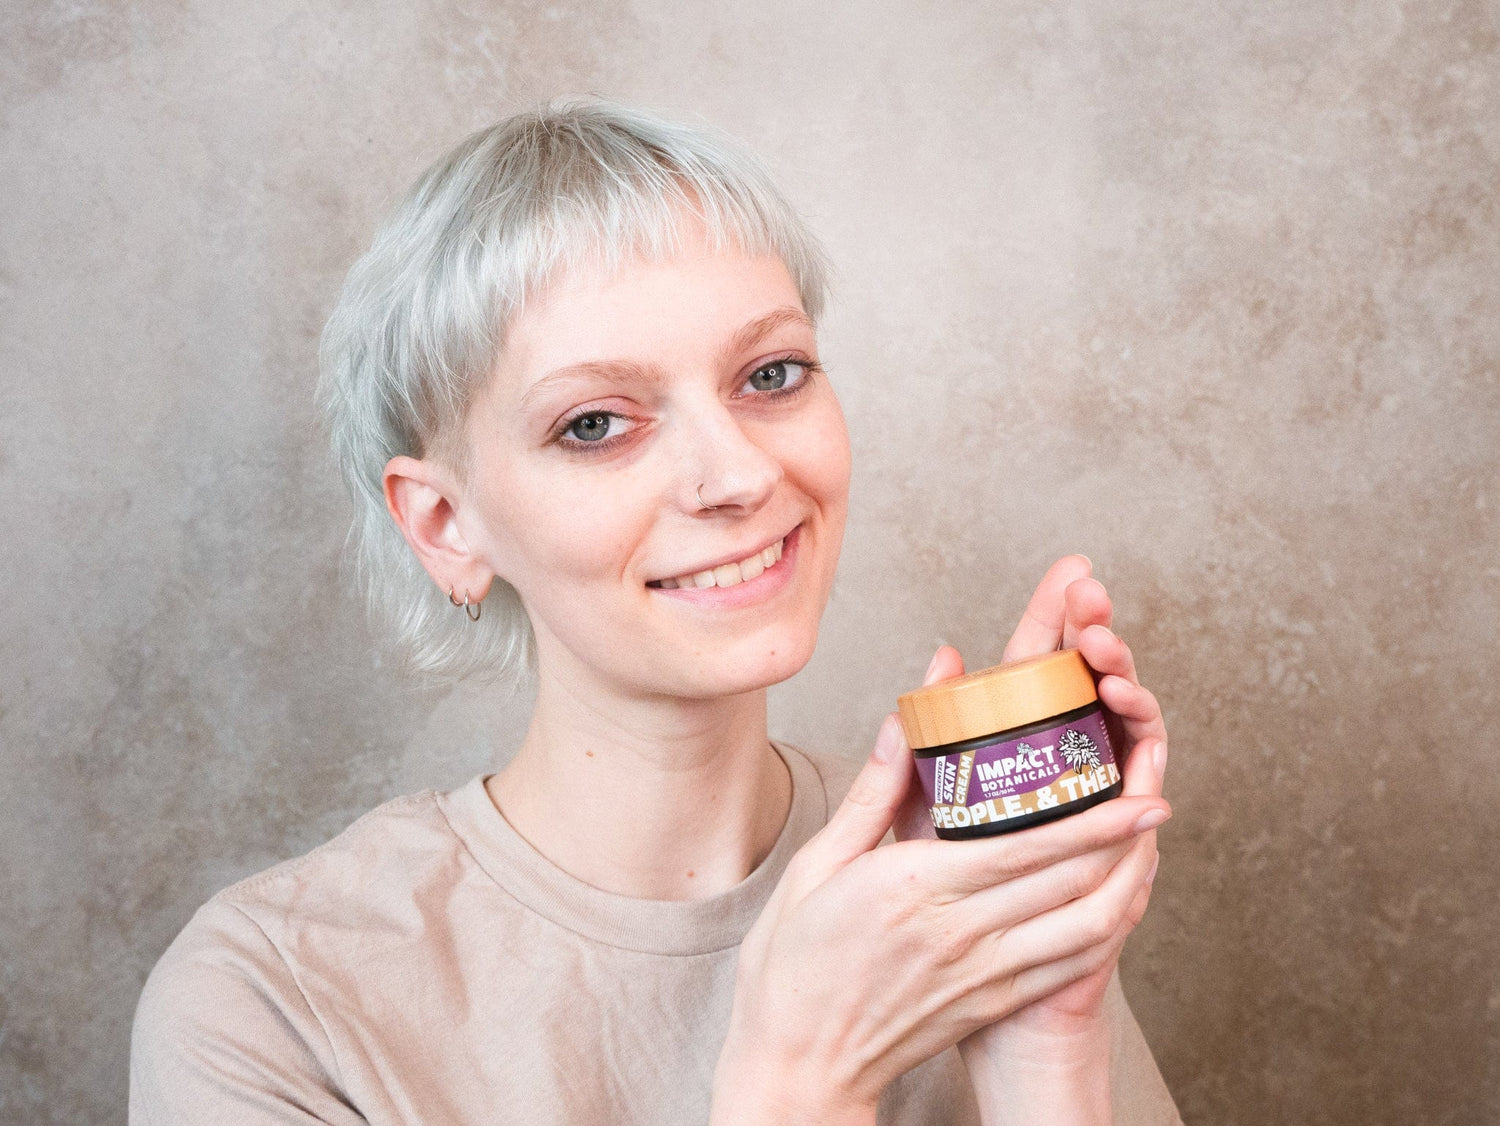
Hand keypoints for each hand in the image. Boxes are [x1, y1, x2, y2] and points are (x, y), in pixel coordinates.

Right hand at [710, 646, 1170, 1122]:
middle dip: (1123, 836)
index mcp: (916, 887)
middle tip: (1156, 796)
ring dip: (1126, 883)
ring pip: (1083, 925)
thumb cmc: (795, 960)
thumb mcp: (817, 863)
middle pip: (1069, 880)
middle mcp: (960, 932)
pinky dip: (1104, 928)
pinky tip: (1115, 901)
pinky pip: (1068, 964)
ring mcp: (983, 973)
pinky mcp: (992, 1001)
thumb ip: (874, 792)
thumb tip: (907, 720)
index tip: (1136, 786)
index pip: (1027, 845)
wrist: (799, 1063)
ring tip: (1148, 846)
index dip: (1093, 817)